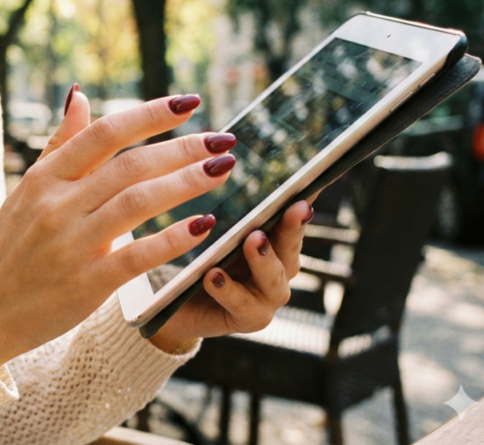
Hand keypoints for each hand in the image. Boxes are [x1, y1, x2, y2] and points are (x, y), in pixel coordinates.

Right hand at [0, 89, 236, 368]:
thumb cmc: (12, 246)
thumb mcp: (28, 188)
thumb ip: (59, 143)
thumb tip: (81, 95)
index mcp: (45, 177)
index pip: (105, 133)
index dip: (151, 115)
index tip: (191, 103)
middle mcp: (58, 204)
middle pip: (130, 165)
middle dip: (183, 148)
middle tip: (223, 141)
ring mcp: (72, 244)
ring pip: (138, 202)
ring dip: (186, 183)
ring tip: (222, 171)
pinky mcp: (86, 283)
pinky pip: (137, 256)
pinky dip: (173, 238)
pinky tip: (204, 225)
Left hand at [148, 199, 314, 353]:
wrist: (174, 307)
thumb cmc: (196, 261)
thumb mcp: (211, 232)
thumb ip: (228, 213)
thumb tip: (222, 165)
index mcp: (273, 243)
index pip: (292, 219)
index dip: (302, 202)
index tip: (309, 184)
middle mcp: (278, 268)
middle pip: (291, 246)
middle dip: (293, 226)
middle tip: (295, 206)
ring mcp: (267, 297)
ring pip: (274, 278)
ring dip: (264, 258)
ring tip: (254, 240)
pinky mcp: (249, 319)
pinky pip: (242, 305)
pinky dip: (229, 290)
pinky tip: (213, 276)